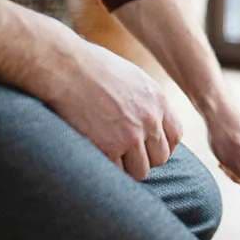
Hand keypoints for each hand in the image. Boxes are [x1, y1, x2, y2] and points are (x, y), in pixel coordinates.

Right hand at [38, 35, 182, 181]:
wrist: (64, 67)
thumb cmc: (90, 68)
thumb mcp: (131, 78)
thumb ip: (145, 101)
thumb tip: (149, 123)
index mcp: (158, 100)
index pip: (175, 136)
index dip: (161, 145)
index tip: (147, 147)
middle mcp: (150, 119)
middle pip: (160, 158)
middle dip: (144, 158)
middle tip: (123, 152)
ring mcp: (130, 135)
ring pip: (140, 171)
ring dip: (126, 168)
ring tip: (107, 154)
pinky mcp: (108, 147)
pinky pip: (117, 173)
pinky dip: (107, 168)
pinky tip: (96, 154)